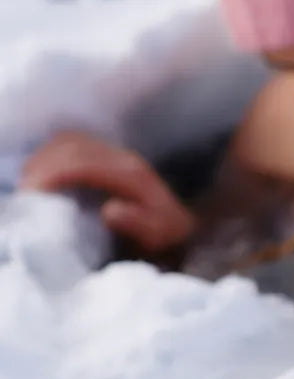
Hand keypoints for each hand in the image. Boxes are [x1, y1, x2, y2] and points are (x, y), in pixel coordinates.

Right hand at [20, 131, 195, 253]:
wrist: (182, 228)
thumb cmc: (167, 237)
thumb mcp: (161, 236)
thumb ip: (140, 224)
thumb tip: (111, 211)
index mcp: (133, 175)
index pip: (85, 163)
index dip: (54, 174)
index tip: (32, 193)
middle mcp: (124, 158)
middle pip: (72, 147)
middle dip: (43, 166)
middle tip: (26, 193)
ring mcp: (115, 155)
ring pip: (68, 141)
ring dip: (44, 159)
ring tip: (31, 186)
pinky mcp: (107, 157)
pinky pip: (71, 144)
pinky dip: (50, 156)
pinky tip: (43, 177)